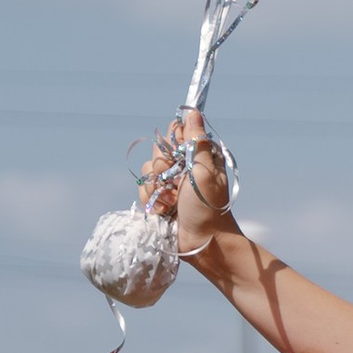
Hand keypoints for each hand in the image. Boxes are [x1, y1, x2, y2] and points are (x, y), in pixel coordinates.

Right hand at [145, 109, 238, 264]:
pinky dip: (153, 202)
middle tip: (177, 183)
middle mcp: (182, 167)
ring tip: (173, 202)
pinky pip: (143, 191)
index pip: (176, 132)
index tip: (178, 155)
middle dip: (163, 169)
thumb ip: (196, 141)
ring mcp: (170, 184)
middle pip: (157, 151)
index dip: (172, 142)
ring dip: (158, 189)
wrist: (204, 242)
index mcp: (197, 155)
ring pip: (147, 172)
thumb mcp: (204, 170)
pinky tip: (166, 211)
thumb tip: (193, 110)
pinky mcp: (159, 200)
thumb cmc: (209, 206)